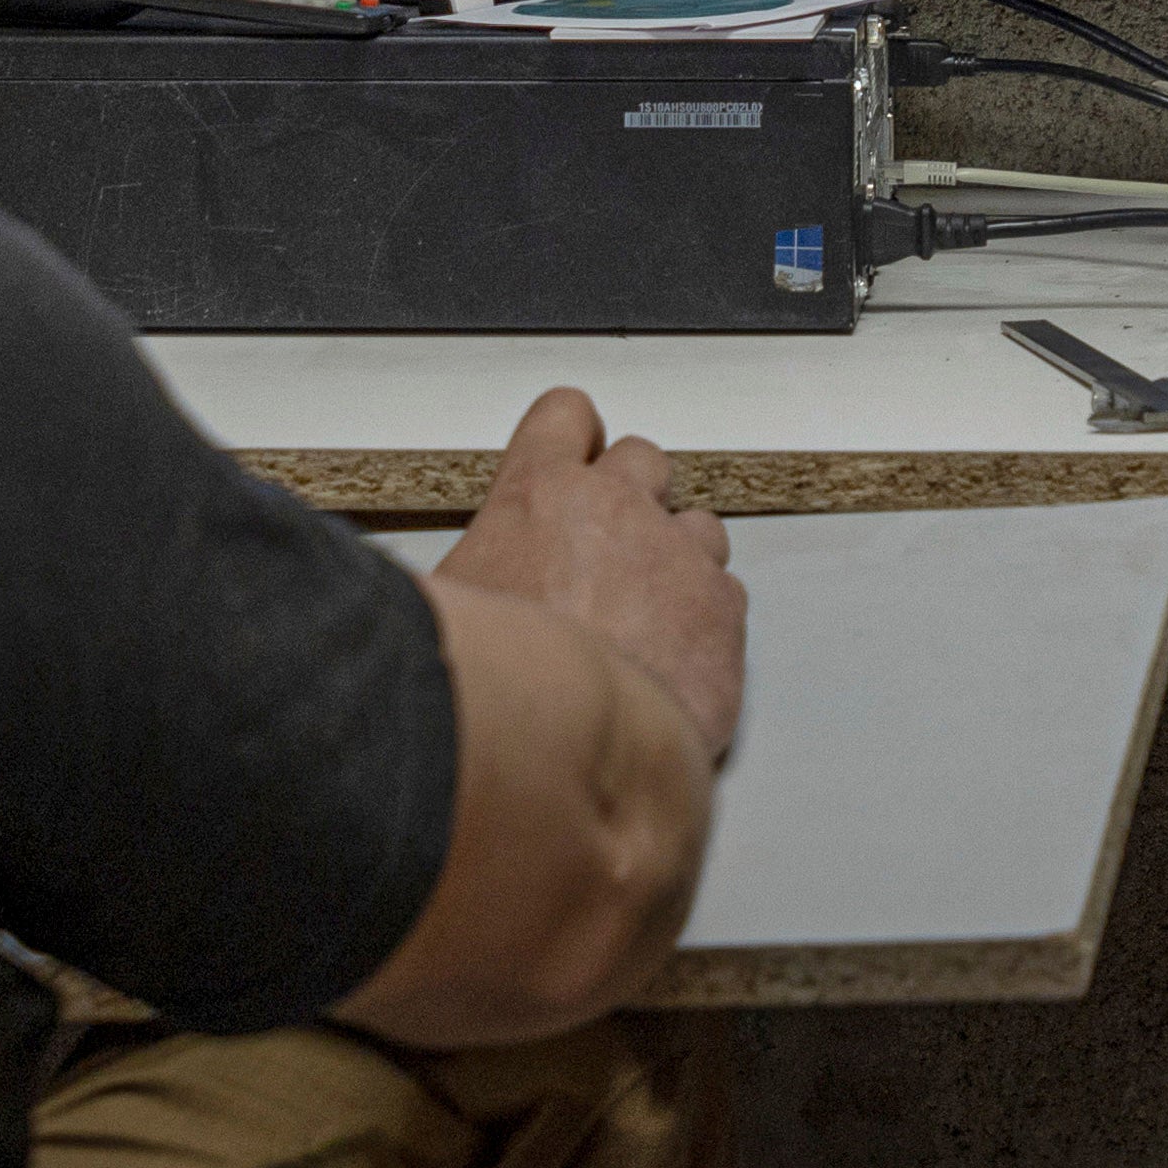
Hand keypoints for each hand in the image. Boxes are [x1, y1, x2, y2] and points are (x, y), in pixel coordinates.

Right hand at [438, 385, 744, 757]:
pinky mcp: (722, 611)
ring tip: (643, 618)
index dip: (571, 437)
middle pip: (643, 461)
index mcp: (539, 495)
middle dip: (631, 498)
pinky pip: (725, 594)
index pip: (564, 418)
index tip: (574, 452)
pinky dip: (703, 622)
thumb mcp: (446, 611)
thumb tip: (442, 594)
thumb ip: (462, 578)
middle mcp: (617, 509)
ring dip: (676, 559)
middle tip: (606, 552)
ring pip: (697, 526)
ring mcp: (679, 555)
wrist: (569, 749)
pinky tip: (670, 661)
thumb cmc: (499, 687)